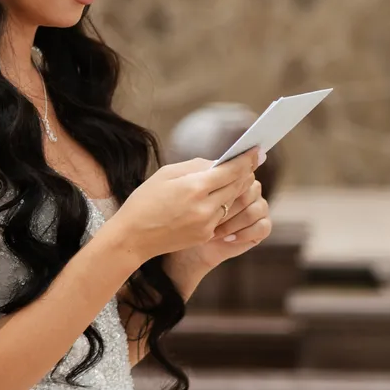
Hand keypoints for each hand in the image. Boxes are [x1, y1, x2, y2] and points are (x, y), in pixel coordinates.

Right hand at [110, 150, 264, 266]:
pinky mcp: (206, 235)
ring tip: (233, 179)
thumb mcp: (165, 174)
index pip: (231, 170)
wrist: (133, 237)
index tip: (257, 151)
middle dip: (244, 173)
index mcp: (194, 187)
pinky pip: (221, 216)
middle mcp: (205, 207)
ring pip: (232, 201)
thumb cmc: (144, 202)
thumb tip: (217, 163)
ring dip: (235, 190)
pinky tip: (214, 199)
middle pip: (237, 186)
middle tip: (250, 162)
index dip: (246, 160)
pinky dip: (221, 205)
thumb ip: (195, 166)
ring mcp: (207, 224)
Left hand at [167, 173, 272, 293]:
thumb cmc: (181, 215)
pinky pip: (263, 227)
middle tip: (210, 217)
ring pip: (257, 207)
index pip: (242, 171)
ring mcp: (255, 209)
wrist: (184, 246)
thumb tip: (218, 162)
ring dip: (235, 220)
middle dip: (230, 204)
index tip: (211, 194)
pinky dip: (245, 233)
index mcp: (232, 177)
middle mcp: (247, 191)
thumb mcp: (184, 190)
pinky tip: (227, 238)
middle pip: (251, 189)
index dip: (231, 181)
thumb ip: (201, 173)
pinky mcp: (258, 229)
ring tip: (215, 231)